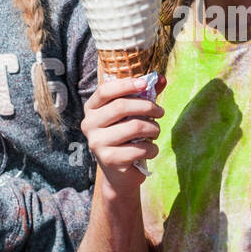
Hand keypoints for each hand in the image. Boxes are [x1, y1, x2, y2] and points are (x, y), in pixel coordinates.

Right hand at [81, 76, 164, 194]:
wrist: (119, 173)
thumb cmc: (127, 137)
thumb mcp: (132, 114)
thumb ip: (144, 95)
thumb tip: (161, 78)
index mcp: (92, 109)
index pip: (105, 90)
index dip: (126, 84)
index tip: (145, 84)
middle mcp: (89, 125)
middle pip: (121, 106)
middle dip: (147, 107)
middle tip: (160, 112)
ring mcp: (97, 143)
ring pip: (135, 127)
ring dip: (153, 129)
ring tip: (155, 132)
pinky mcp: (110, 160)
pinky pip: (140, 148)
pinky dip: (152, 148)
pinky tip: (150, 150)